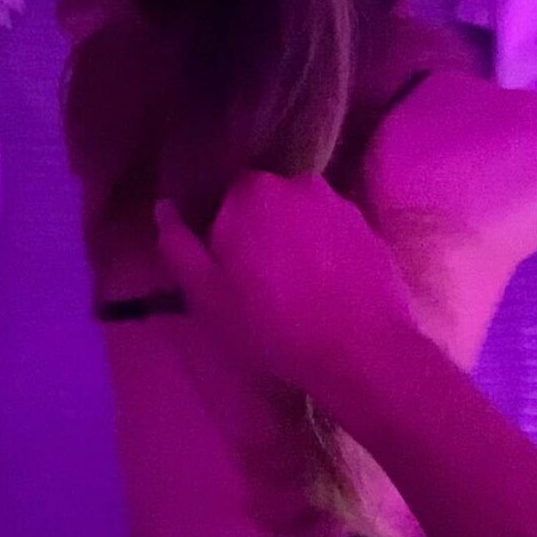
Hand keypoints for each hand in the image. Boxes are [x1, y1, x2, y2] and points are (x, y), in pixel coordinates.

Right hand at [156, 171, 412, 403]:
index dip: (223, 236)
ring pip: (304, 221)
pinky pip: (337, 240)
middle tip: (262, 289)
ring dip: (297, 247)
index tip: (229, 275)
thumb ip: (178, 247)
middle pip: (268, 206)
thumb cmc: (271, 325)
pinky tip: (329, 297)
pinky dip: (329, 260)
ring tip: (299, 296)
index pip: (226, 200)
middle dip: (261, 237)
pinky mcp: (372, 233)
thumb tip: (164, 209)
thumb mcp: (206, 295)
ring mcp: (342, 206)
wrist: (360, 351)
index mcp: (252, 191)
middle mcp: (300, 184)